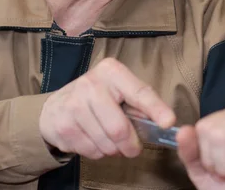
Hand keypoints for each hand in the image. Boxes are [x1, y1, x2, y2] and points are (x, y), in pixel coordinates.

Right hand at [39, 58, 175, 159]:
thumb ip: (140, 105)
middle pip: (119, 128)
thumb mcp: (119, 92)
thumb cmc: (98, 98)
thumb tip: (162, 122)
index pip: (139, 92)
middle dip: (130, 146)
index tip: (168, 122)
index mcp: (112, 71)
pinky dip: (97, 152)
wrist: (56, 106)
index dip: (155, 109)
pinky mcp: (61, 125)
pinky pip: (89, 151)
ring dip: (113, 150)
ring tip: (110, 142)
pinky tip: (93, 140)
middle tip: (132, 149)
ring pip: (105, 144)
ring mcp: (73, 104)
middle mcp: (91, 84)